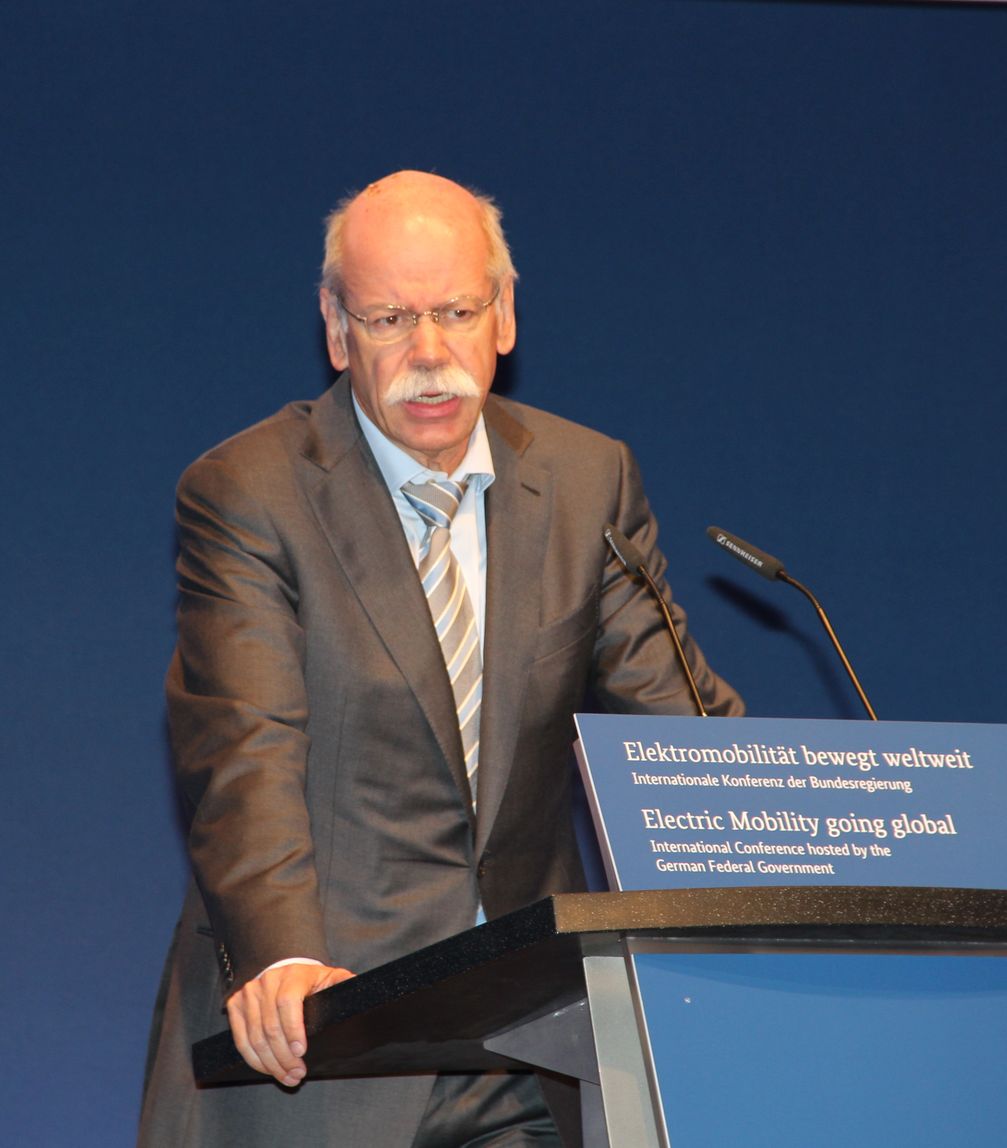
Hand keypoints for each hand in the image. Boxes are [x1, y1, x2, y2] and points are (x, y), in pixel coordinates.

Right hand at [226, 962, 354, 1085]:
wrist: (281, 968)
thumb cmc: (309, 979)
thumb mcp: (329, 977)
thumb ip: (343, 983)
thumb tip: (359, 990)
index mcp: (292, 975)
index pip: (287, 1002)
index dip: (293, 1029)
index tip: (301, 1052)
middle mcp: (267, 982)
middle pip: (271, 1026)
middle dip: (284, 1057)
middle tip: (298, 1074)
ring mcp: (248, 994)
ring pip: (255, 1037)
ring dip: (271, 1064)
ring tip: (287, 1077)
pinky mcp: (235, 1006)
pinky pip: (241, 1040)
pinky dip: (254, 1060)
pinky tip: (269, 1070)